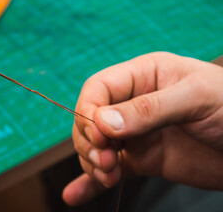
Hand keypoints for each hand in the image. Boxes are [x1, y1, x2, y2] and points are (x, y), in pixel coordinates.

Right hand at [63, 52, 222, 205]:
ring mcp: (136, 134)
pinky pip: (111, 169)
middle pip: (91, 120)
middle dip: (90, 142)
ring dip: (92, 163)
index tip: (100, 138)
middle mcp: (133, 104)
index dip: (89, 112)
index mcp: (143, 76)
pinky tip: (75, 194)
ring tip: (108, 176)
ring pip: (96, 146)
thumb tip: (103, 123)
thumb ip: (149, 109)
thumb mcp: (195, 98)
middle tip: (105, 162)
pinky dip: (91, 182)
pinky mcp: (142, 160)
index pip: (98, 89)